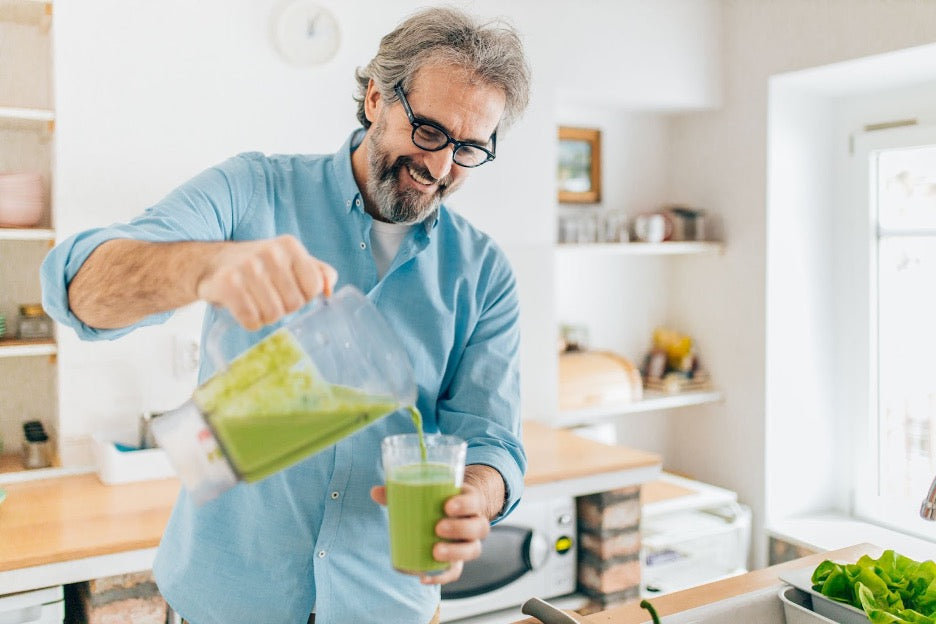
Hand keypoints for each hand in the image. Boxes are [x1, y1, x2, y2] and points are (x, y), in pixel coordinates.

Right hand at [196, 235, 337, 330]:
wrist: (211, 263)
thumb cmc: (258, 266)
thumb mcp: (290, 260)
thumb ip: (318, 272)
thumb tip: (329, 291)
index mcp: (289, 245)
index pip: (313, 287)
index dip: (302, 296)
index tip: (288, 291)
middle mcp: (270, 252)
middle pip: (294, 304)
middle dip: (283, 308)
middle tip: (268, 297)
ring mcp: (247, 267)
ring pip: (273, 315)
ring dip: (265, 317)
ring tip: (255, 302)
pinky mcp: (228, 284)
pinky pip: (251, 320)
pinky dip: (249, 322)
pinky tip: (242, 309)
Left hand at [370, 483, 490, 584]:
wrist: (452, 515)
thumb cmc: (437, 500)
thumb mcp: (426, 492)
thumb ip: (401, 491)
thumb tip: (375, 492)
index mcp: (470, 501)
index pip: (476, 501)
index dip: (466, 504)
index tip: (447, 506)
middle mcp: (475, 522)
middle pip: (480, 527)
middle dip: (460, 528)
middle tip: (438, 528)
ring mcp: (469, 543)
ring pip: (473, 550)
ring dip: (456, 552)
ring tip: (435, 551)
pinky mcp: (459, 561)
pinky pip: (455, 572)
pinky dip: (441, 576)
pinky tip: (424, 577)